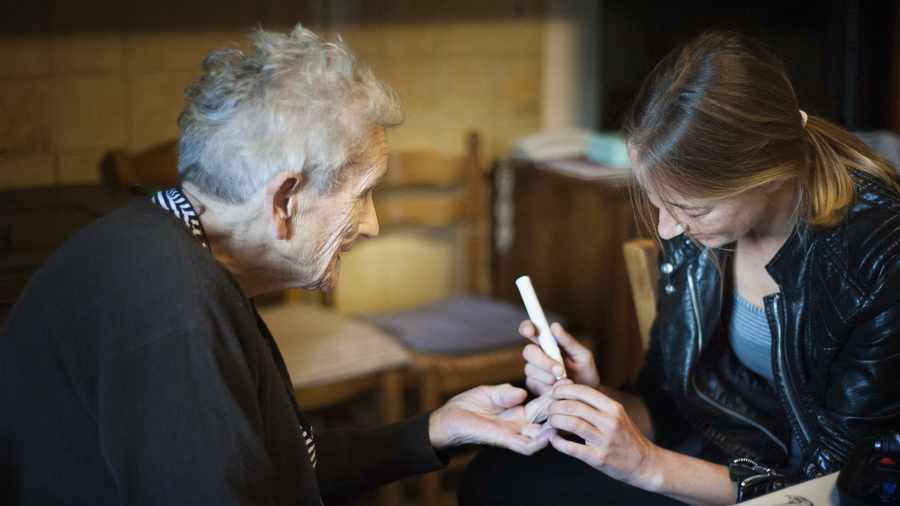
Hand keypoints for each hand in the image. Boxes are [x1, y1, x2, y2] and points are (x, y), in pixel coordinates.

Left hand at [429, 383, 554, 454]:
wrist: (449, 419)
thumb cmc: (468, 405)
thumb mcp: (490, 393)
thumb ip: (506, 393)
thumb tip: (523, 392)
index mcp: (518, 410)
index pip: (542, 404)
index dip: (554, 396)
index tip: (566, 385)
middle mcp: (520, 423)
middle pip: (546, 420)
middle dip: (559, 411)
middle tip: (573, 401)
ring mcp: (513, 433)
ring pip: (541, 436)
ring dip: (554, 429)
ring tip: (566, 417)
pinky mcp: (504, 441)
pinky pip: (525, 446)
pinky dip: (538, 443)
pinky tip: (548, 435)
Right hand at [521, 321, 599, 395]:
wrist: (586, 397)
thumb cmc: (586, 372)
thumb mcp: (582, 355)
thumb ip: (569, 342)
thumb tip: (555, 326)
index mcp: (549, 343)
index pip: (531, 330)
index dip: (527, 328)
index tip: (531, 331)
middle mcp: (538, 355)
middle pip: (528, 352)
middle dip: (543, 361)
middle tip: (559, 370)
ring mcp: (534, 370)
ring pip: (530, 369)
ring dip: (548, 376)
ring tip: (565, 380)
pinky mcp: (533, 385)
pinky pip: (534, 384)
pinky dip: (548, 387)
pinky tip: (558, 388)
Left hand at [545, 383, 659, 488]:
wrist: (646, 464)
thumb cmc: (627, 437)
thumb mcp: (617, 415)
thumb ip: (596, 404)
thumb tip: (568, 391)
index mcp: (614, 408)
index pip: (583, 390)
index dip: (563, 389)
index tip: (552, 392)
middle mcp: (610, 422)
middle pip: (573, 406)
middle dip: (554, 406)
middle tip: (549, 410)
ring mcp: (604, 440)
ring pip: (571, 423)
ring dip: (554, 421)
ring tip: (550, 422)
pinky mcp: (598, 458)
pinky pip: (571, 447)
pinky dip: (557, 442)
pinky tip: (554, 439)